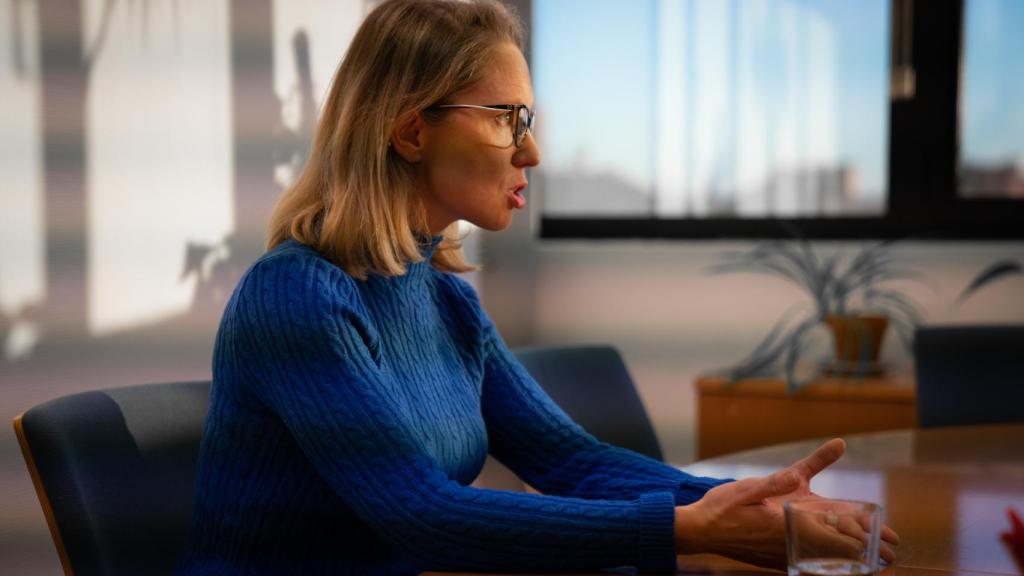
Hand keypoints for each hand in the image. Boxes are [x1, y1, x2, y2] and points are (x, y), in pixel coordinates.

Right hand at [675, 439, 900, 568]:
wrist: (698, 531)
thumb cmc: (721, 508)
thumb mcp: (748, 487)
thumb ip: (776, 481)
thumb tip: (798, 473)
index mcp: (788, 524)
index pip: (835, 537)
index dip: (863, 539)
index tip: (886, 537)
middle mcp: (790, 543)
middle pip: (836, 552)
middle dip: (865, 552)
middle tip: (892, 553)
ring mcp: (783, 553)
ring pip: (824, 559)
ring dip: (849, 559)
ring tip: (877, 561)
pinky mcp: (775, 558)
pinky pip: (807, 560)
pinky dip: (827, 561)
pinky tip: (837, 561)